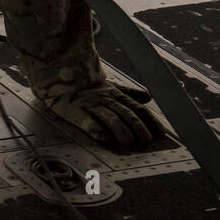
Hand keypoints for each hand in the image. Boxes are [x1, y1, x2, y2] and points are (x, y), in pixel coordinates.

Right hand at [43, 81, 166, 146]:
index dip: (150, 120)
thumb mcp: (110, 86)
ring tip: (128, 142)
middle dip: (137, 126)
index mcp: (116, 94)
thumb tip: (148, 97)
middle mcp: (106, 99)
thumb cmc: (87, 86)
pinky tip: (103, 138)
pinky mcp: (76, 112)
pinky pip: (87, 121)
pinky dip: (95, 129)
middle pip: (125, 113)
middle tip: (146, 139)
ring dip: (120, 129)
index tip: (160, 133)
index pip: (137, 108)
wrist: (59, 77)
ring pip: (109, 117)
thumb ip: (129, 93)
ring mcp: (91, 105)